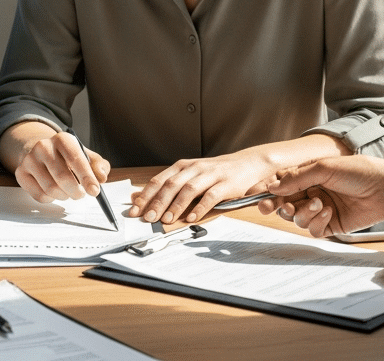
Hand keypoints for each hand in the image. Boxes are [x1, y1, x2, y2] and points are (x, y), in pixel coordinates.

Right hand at [2, 124, 110, 202]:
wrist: (42, 152)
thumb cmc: (68, 157)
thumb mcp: (87, 156)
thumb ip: (99, 166)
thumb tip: (101, 177)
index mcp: (62, 139)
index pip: (75, 159)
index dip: (87, 177)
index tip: (94, 191)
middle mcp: (43, 146)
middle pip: (62, 177)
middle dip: (76, 191)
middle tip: (81, 194)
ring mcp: (30, 159)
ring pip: (50, 189)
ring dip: (64, 196)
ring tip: (67, 191)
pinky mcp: (21, 173)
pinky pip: (39, 195)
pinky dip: (51, 199)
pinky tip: (54, 191)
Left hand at [128, 151, 273, 223]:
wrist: (248, 164)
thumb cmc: (215, 173)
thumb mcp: (190, 175)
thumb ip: (168, 185)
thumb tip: (140, 196)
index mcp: (183, 166)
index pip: (159, 180)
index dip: (146, 195)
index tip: (135, 210)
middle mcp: (194, 168)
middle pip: (171, 185)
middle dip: (157, 202)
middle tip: (148, 218)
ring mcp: (210, 174)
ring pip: (189, 189)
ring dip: (176, 205)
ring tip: (167, 220)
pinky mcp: (226, 183)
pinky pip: (211, 196)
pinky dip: (200, 207)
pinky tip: (192, 218)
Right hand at [259, 155, 383, 237]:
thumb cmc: (359, 171)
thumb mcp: (323, 168)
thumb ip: (296, 178)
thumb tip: (272, 186)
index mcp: (307, 176)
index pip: (279, 184)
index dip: (264, 190)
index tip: (251, 195)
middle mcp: (311, 192)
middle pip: (282, 204)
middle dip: (276, 205)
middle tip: (270, 206)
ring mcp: (319, 210)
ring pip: (296, 218)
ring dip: (302, 212)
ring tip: (318, 203)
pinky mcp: (330, 225)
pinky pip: (312, 229)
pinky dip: (316, 221)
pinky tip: (328, 212)